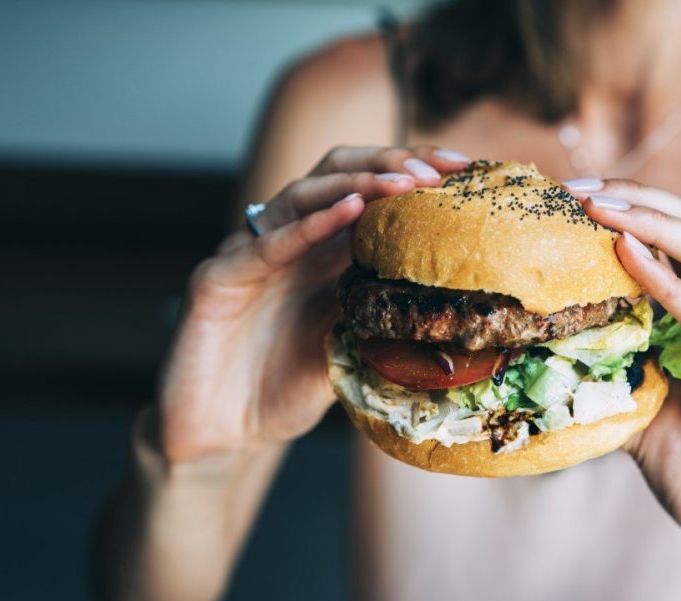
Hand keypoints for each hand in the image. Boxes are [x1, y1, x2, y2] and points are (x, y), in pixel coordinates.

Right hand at [157, 146, 470, 462]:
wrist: (219, 438)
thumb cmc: (280, 393)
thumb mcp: (348, 353)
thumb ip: (383, 323)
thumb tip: (456, 312)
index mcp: (319, 255)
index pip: (367, 194)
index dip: (412, 176)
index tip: (465, 173)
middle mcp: (285, 243)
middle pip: (336, 174)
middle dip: (390, 163)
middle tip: (440, 169)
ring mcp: (249, 256)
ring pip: (302, 195)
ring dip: (356, 183)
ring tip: (404, 182)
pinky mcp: (216, 281)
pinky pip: (264, 246)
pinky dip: (308, 226)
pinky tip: (348, 212)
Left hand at [580, 182, 680, 599]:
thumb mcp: (638, 409)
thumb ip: (609, 370)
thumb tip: (542, 349)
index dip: (634, 209)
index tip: (570, 194)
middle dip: (644, 201)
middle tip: (579, 188)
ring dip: (658, 227)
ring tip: (601, 207)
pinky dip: (677, 291)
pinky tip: (631, 260)